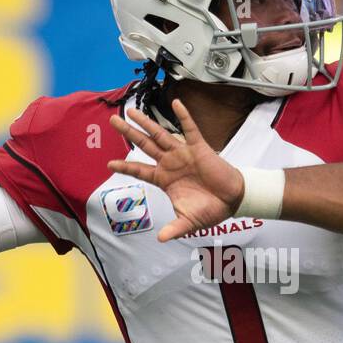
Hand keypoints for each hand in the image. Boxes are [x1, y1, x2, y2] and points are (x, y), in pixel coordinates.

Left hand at [107, 98, 244, 241]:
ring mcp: (183, 154)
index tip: (109, 163)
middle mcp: (170, 163)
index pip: (140, 170)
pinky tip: (175, 102)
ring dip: (146, 123)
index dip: (126, 166)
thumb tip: (161, 239)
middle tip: (112, 121)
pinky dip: (183, 116)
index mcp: (165, 180)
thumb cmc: (210, 209)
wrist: (233, 201)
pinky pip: (190, 129)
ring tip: (132, 111)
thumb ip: (174, 229)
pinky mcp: (199, 148)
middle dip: (128, 133)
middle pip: (144, 145)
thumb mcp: (189, 222)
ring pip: (161, 135)